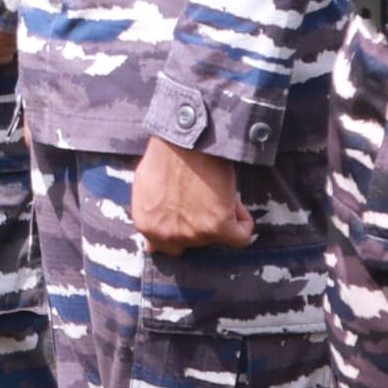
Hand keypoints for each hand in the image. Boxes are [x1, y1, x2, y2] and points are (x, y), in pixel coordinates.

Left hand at [130, 135, 252, 253]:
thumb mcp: (144, 188)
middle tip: (204, 198)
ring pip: (219, 237)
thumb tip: (151, 248)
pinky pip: (241, 237)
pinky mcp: (217, 227)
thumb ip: (150, 218)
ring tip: (214, 189)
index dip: (182, 229)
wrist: (185, 139)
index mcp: (146, 225)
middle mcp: (166, 235)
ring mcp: (192, 234)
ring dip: (222, 216)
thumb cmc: (166, 155)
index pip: (167, 247)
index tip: (190, 214)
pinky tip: (234, 201)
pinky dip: (243, 222)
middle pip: (196, 243)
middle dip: (202, 223)